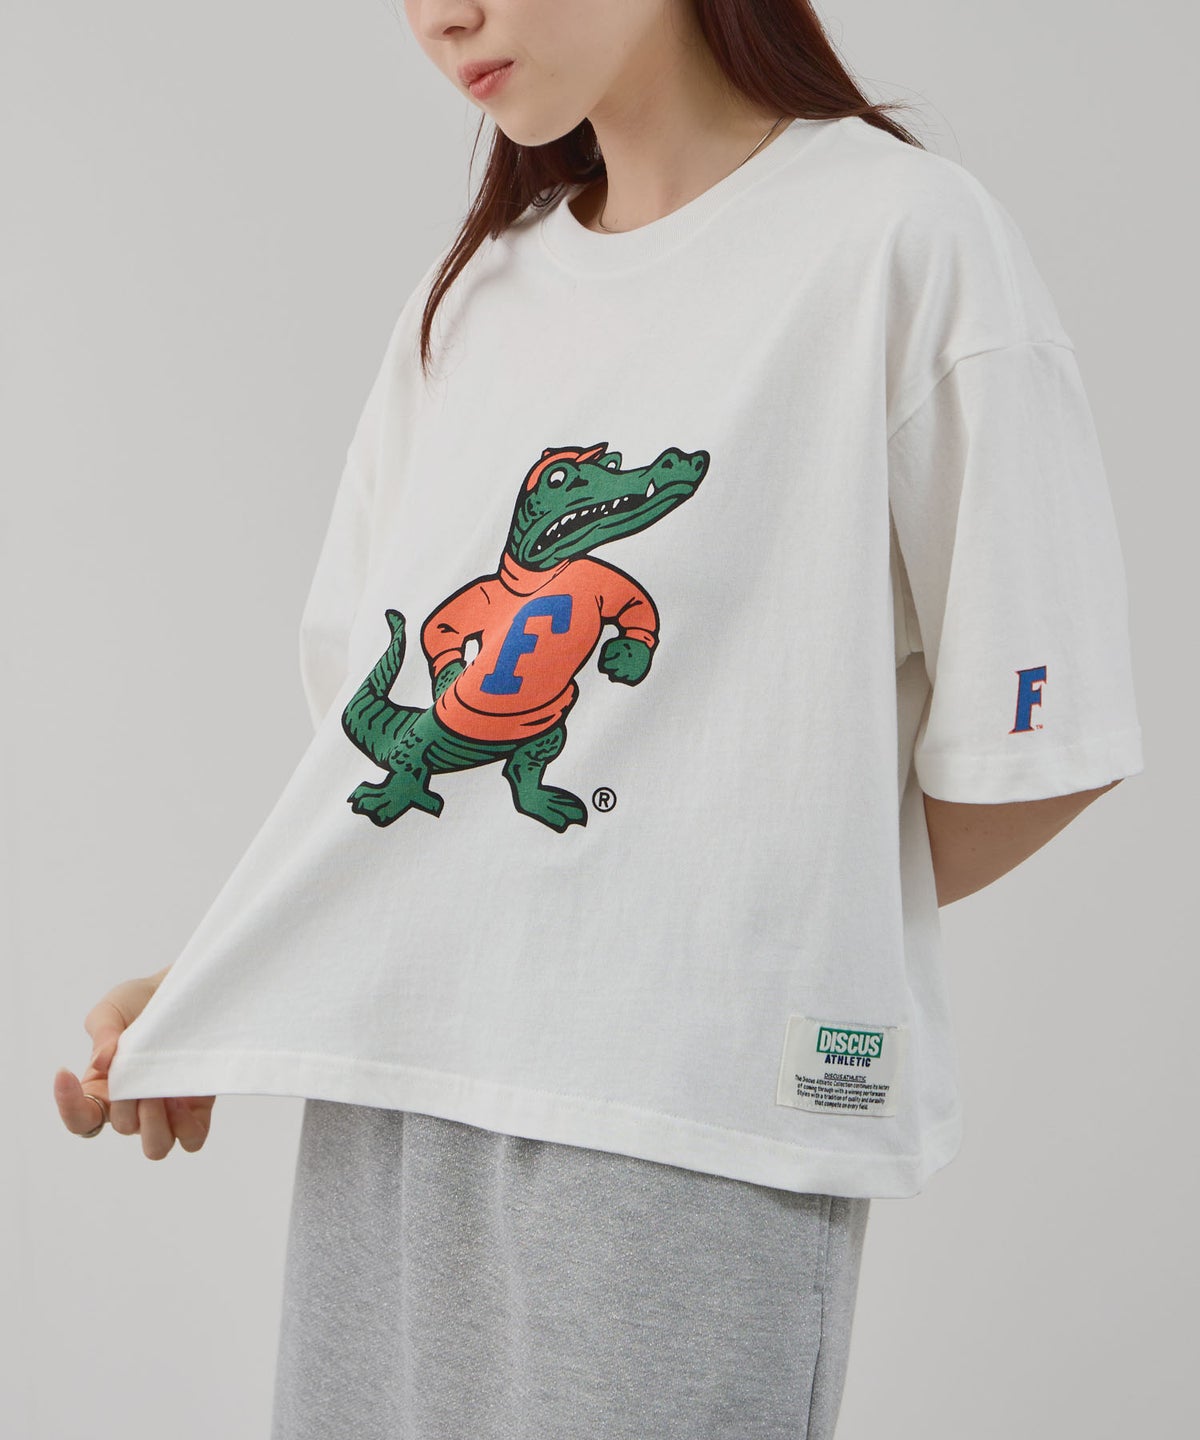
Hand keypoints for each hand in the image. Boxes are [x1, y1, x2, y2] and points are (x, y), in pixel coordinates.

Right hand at [53, 967, 216, 1159]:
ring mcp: (166, 1109)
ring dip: (156, 1126)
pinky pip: (193, 1138)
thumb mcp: (112, 1010)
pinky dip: (186, 1129)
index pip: (80, 1118)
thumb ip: (102, 1034)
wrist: (182, 989)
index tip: (64, 1072)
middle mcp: (133, 1106)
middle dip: (127, 1105)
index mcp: (103, 1089)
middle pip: (123, 1128)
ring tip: (160, 1094)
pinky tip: (181, 1100)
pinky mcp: (198, 1106)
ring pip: (157, 1147)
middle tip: (136, 1074)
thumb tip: (102, 1062)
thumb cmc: (139, 1004)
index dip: (68, 1106)